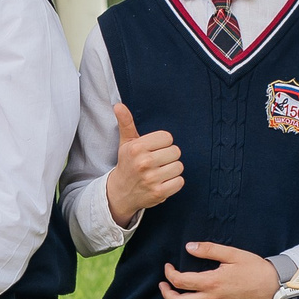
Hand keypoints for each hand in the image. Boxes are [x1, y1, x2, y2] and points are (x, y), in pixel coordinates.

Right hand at [103, 103, 184, 226]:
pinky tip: (163, 182)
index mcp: (137, 147)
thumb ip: (126, 123)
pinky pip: (180, 182)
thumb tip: (118, 105)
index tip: (153, 150)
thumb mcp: (126, 143)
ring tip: (159, 172)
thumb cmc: (127, 163)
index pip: (168, 137)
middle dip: (168, 157)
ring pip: (179, 166)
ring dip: (172, 170)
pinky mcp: (159, 193)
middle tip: (157, 162)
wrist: (120, 192)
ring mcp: (151, 179)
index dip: (163, 144)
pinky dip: (174, 183)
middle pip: (176, 151)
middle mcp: (144, 163)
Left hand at [159, 242, 281, 298]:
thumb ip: (208, 249)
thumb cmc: (255, 268)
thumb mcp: (232, 254)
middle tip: (164, 285)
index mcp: (212, 282)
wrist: (275, 286)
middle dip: (166, 293)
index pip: (180, 281)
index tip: (168, 268)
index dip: (169, 274)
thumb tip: (188, 247)